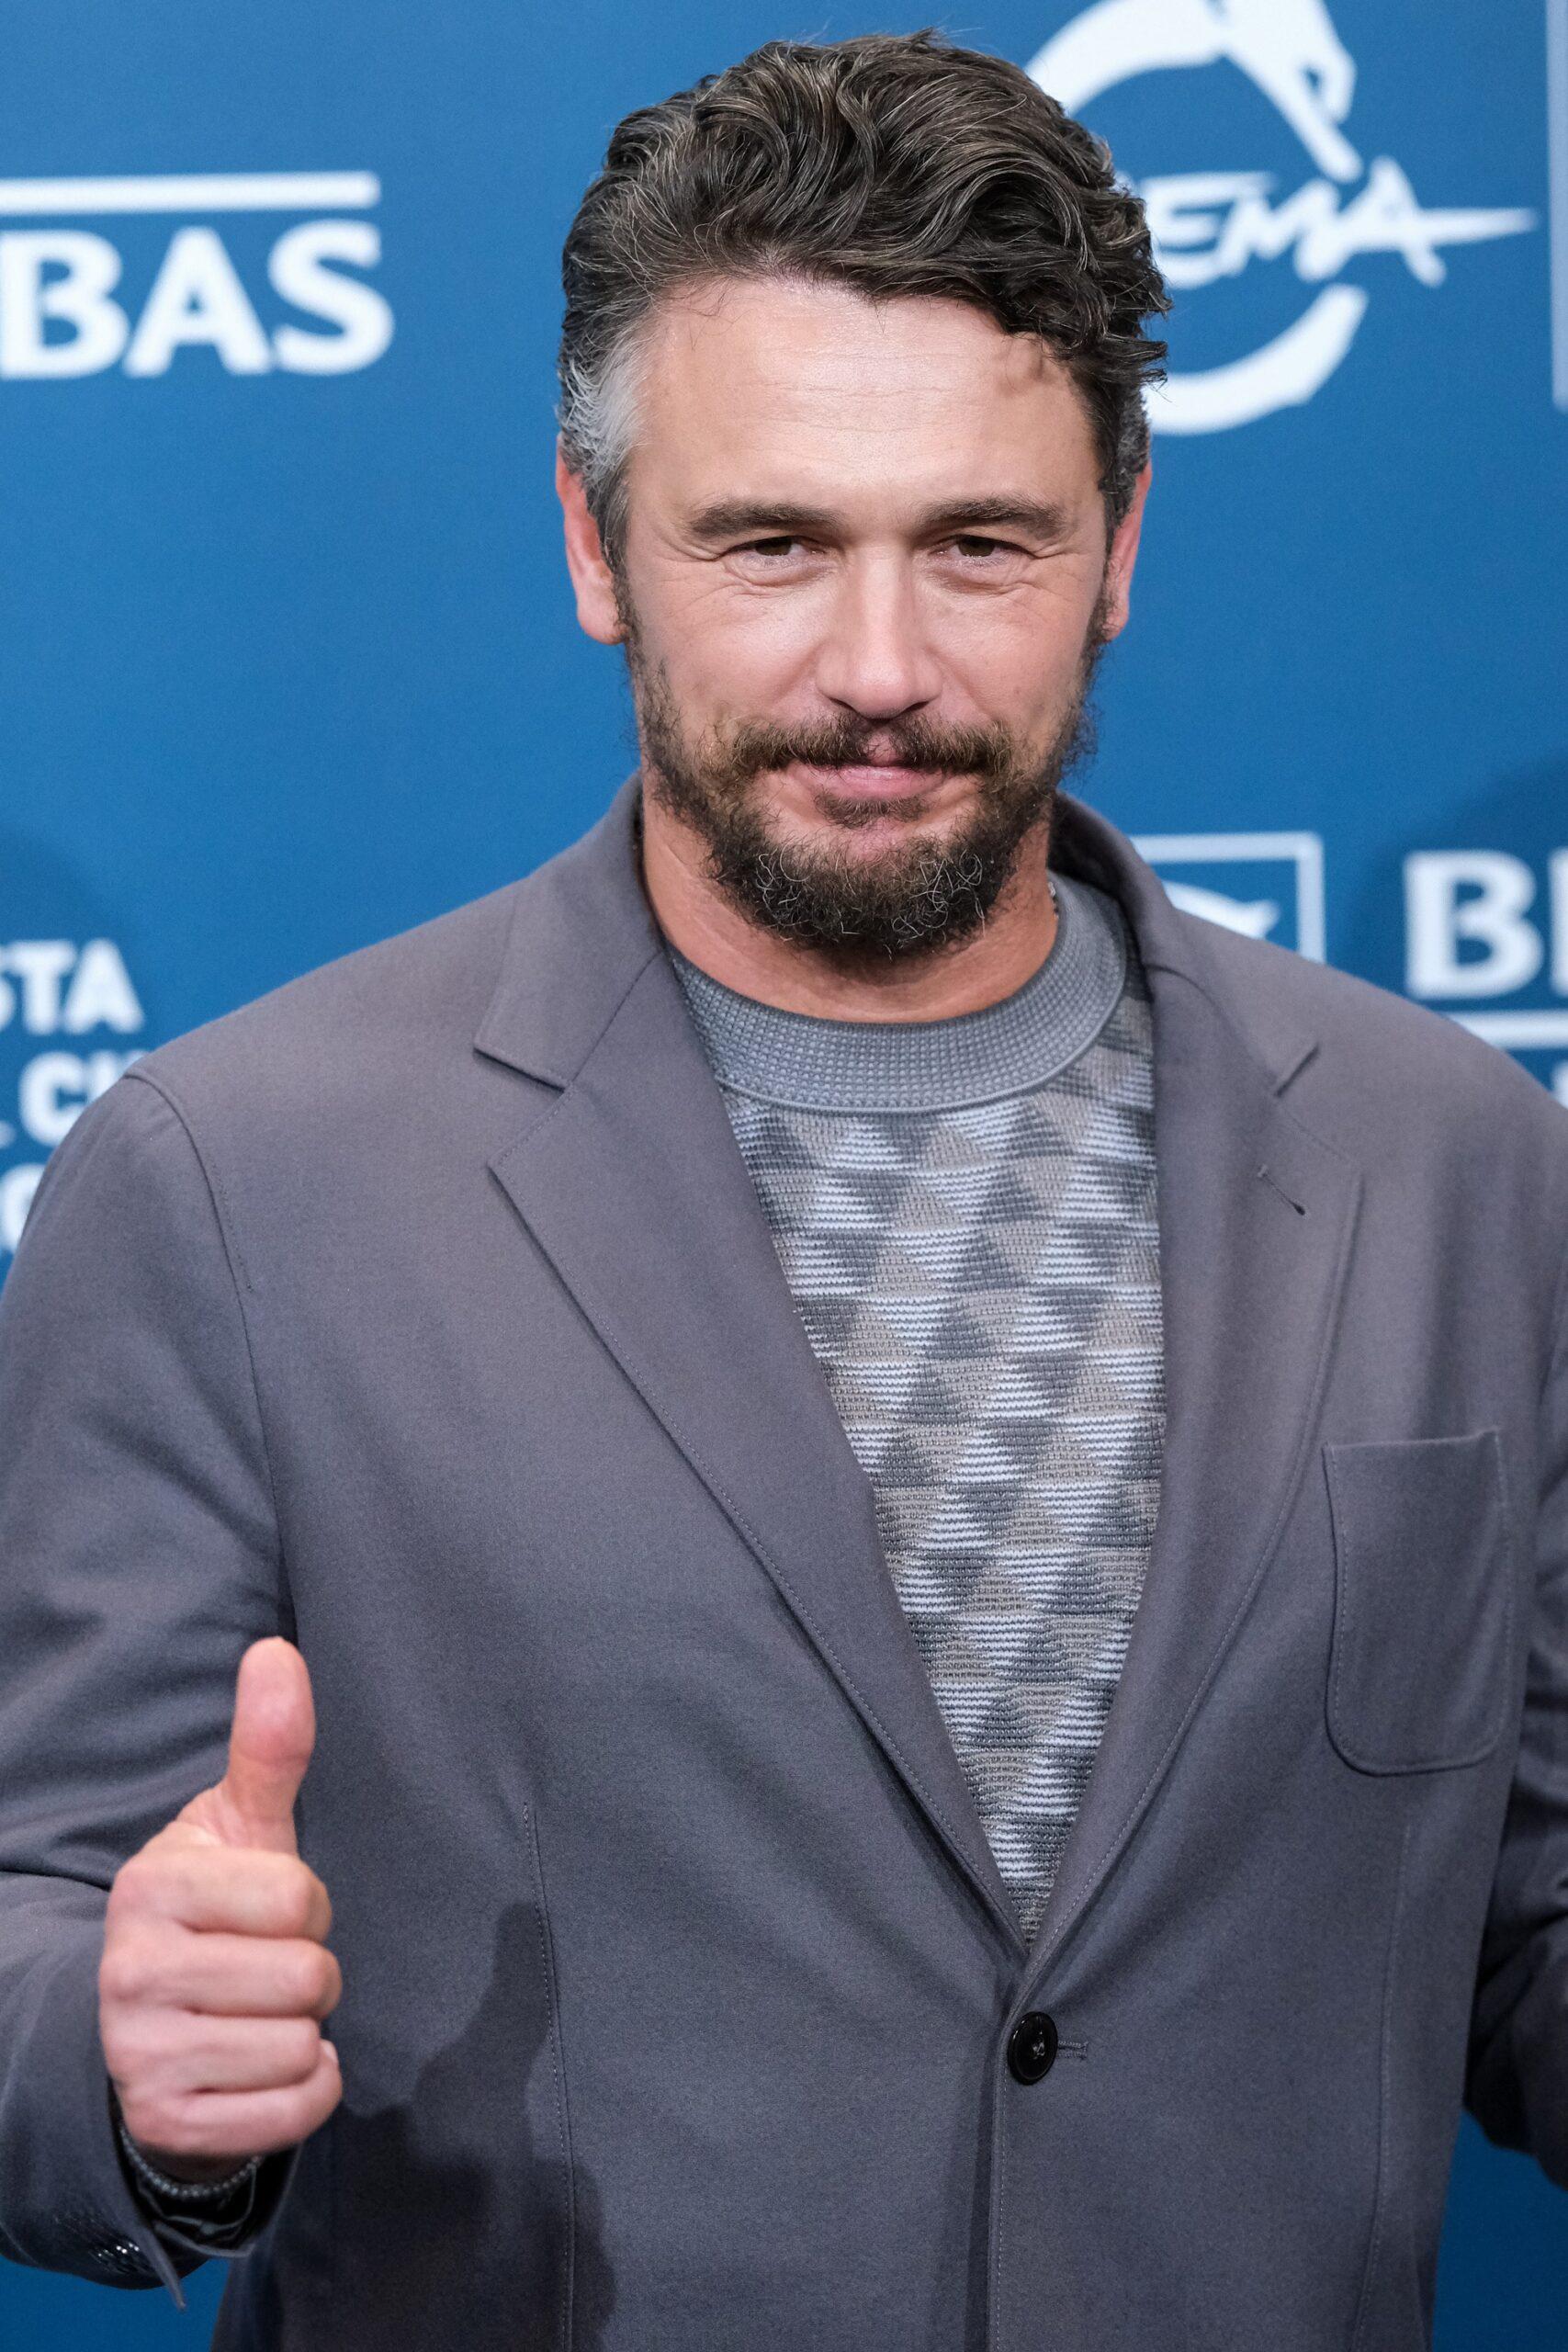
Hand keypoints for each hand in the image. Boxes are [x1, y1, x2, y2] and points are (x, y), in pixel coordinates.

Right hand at [100, 1638, 342, 2182]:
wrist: (155, 2024)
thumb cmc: (217, 1909)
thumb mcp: (240, 1828)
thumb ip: (269, 1747)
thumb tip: (278, 1650)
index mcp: (150, 1888)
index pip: (297, 1898)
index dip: (307, 1906)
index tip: (272, 1912)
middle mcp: (129, 1974)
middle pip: (306, 1978)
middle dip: (311, 1974)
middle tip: (269, 1970)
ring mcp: (139, 2056)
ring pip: (299, 2047)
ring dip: (305, 2034)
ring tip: (260, 2016)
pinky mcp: (167, 2123)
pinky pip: (292, 2112)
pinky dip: (306, 2092)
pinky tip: (268, 2066)